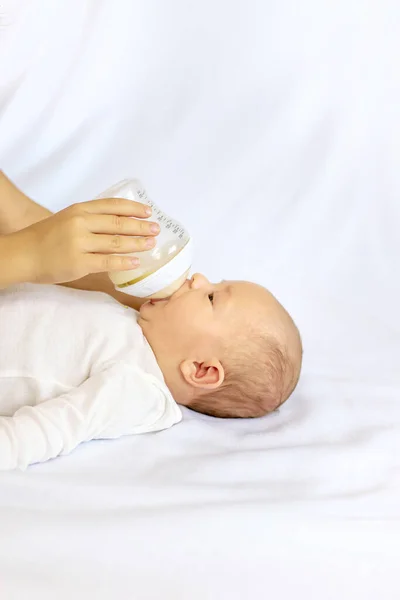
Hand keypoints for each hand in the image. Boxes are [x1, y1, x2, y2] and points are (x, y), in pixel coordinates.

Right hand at [15, 197, 159, 283]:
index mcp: (79, 210)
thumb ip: (89, 220)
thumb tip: (119, 224)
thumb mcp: (67, 219)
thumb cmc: (46, 238)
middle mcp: (81, 223)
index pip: (112, 205)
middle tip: (156, 229)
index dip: (133, 208)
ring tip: (150, 244)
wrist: (24, 254)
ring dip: (137, 243)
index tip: (148, 211)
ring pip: (116, 242)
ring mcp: (80, 243)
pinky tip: (136, 262)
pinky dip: (124, 261)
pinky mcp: (79, 262)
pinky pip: (108, 262)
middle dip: (140, 226)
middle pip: (118, 223)